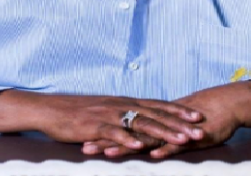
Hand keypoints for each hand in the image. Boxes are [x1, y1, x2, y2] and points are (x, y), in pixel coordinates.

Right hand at [0, 90, 204, 150]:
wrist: (50, 110)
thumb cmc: (78, 113)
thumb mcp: (106, 113)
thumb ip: (124, 117)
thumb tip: (140, 124)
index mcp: (125, 102)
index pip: (158, 105)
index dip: (179, 111)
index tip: (198, 117)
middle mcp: (121, 105)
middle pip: (155, 114)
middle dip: (179, 124)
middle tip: (200, 131)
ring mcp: (108, 115)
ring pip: (140, 123)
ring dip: (162, 132)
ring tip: (180, 140)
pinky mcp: (94, 126)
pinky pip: (114, 133)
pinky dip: (128, 140)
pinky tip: (140, 147)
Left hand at [82, 81, 250, 157]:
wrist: (228, 104)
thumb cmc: (202, 117)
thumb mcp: (174, 127)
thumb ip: (159, 133)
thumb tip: (143, 140)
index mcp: (154, 120)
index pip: (124, 127)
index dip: (105, 133)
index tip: (84, 138)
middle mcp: (160, 123)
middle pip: (129, 132)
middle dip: (107, 140)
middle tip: (84, 147)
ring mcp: (174, 130)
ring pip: (147, 138)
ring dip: (127, 145)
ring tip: (107, 152)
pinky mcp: (191, 137)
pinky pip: (176, 144)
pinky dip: (164, 149)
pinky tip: (151, 155)